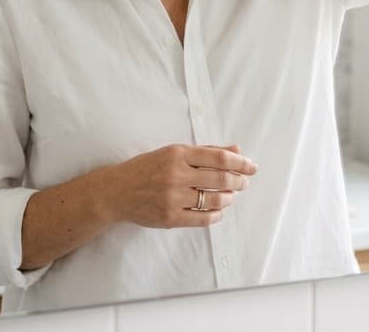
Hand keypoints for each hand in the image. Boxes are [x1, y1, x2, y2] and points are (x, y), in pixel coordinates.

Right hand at [107, 143, 256, 228]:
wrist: (116, 192)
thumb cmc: (147, 168)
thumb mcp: (173, 153)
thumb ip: (205, 151)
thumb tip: (236, 150)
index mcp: (177, 154)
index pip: (218, 157)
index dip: (240, 163)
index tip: (252, 167)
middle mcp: (175, 175)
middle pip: (220, 179)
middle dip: (238, 181)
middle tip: (245, 182)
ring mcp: (172, 198)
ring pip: (213, 200)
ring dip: (228, 198)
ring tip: (231, 196)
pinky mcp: (169, 218)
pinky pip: (202, 219)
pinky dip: (216, 215)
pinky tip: (219, 211)